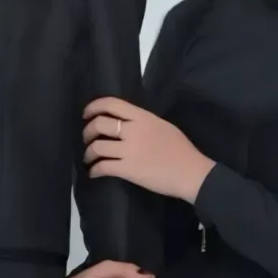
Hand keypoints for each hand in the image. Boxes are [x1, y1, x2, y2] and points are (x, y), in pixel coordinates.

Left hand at [83, 98, 212, 203]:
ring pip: (97, 147)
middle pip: (99, 124)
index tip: (87, 114)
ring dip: (88, 153)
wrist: (191, 172)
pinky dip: (94, 170)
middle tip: (87, 139)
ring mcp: (129, 150)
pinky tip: (94, 173)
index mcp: (143, 117)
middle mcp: (133, 131)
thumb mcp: (163, 126)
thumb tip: (125, 123)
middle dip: (87, 132)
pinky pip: (103, 167)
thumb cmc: (181, 149)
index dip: (94, 107)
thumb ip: (143, 122)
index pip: (112, 104)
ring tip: (89, 159)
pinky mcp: (128, 170)